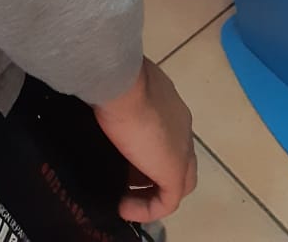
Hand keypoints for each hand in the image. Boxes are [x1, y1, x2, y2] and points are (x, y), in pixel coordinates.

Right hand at [94, 58, 197, 223]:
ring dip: (153, 192)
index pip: (169, 133)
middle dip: (154, 173)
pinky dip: (148, 209)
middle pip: (179, 158)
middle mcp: (182, 126)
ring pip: (179, 182)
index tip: (123, 155)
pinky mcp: (174, 171)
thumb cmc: (116, 78)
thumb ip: (121, 97)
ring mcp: (182, 149)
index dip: (150, 148)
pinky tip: (124, 208)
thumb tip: (105, 100)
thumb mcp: (120, 87)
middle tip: (126, 179)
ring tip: (125, 197)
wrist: (122, 81)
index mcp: (171, 104)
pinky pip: (167, 201)